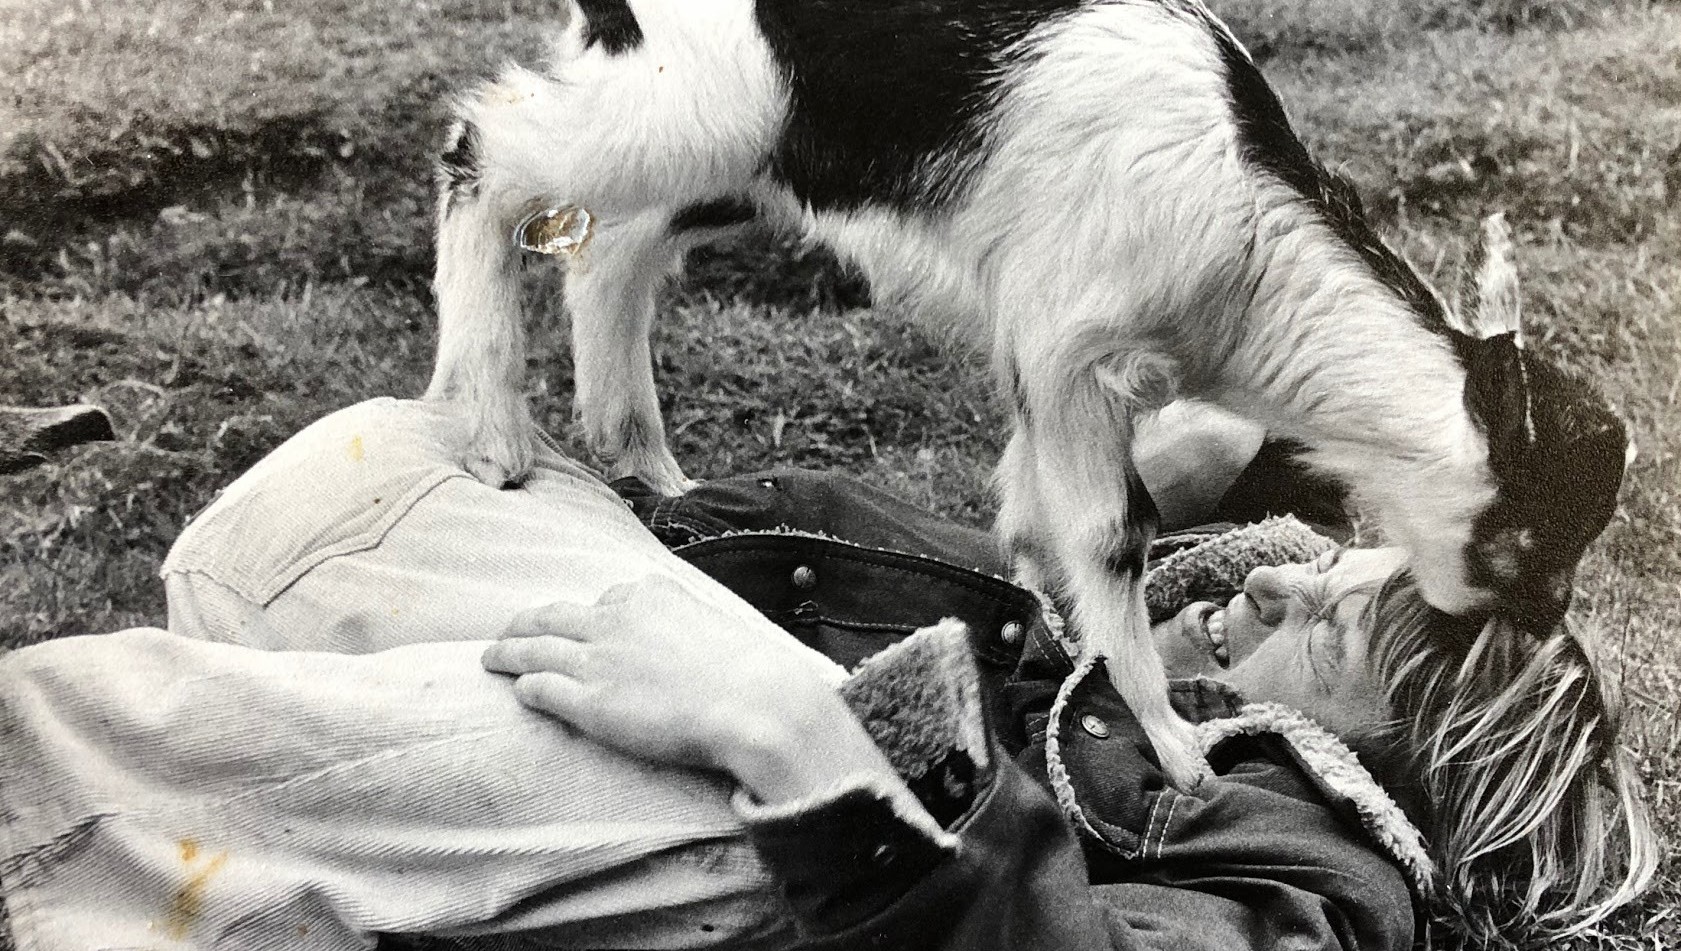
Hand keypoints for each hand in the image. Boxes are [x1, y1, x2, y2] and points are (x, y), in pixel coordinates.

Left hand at [481, 575, 899, 803]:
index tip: (578, 623)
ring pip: (535, 648)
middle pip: (554, 616)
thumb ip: (691, 630)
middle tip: (507, 629)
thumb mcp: (718, 630)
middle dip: (526, 622)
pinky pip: (541, 688)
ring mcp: (599, 660)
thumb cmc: (751, 673)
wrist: (755, 702)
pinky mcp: (589, 701)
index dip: (589, 614)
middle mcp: (616, 621)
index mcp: (650, 595)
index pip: (608, 599)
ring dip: (507, 651)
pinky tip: (516, 690)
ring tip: (491, 657)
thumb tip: (693, 648)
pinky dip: (524, 685)